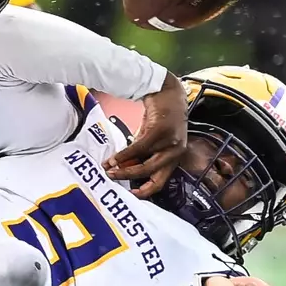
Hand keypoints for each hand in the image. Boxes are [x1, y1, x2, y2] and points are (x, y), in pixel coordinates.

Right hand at [104, 72, 187, 197]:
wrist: (167, 91)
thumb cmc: (160, 115)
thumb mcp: (151, 138)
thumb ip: (141, 154)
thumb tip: (124, 168)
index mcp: (175, 156)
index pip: (161, 180)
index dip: (146, 191)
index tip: (130, 195)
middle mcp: (176, 152)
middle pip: (152, 174)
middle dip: (130, 179)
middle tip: (112, 179)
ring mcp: (170, 142)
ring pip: (144, 163)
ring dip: (124, 167)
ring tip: (109, 168)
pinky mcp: (161, 131)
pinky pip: (139, 148)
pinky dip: (125, 154)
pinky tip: (114, 158)